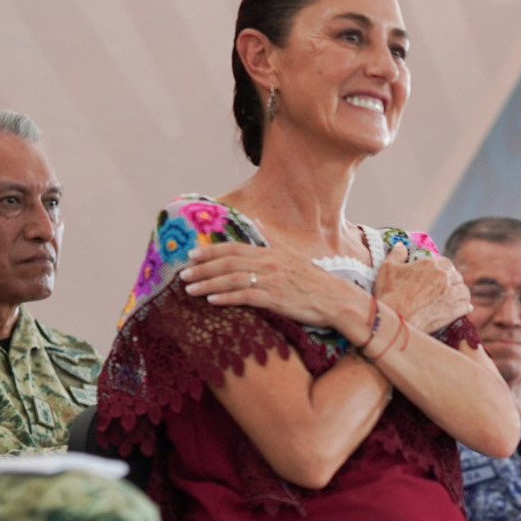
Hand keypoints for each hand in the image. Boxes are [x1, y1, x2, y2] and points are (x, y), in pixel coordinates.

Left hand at [180, 241, 365, 332]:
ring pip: (232, 279)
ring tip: (189, 289)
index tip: (192, 255)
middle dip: (203, 267)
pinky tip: (212, 301)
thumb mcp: (292, 255)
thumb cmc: (314, 281)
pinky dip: (227, 298)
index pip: (234, 248)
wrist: (336, 300)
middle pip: (228, 262)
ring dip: (208, 284)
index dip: (211, 251)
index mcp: (271, 252)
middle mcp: (269, 263)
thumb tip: (256, 219)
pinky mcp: (276, 298)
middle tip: (183, 273)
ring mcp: (272, 280)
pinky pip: (245, 296)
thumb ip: (271, 238)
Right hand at [374, 244, 470, 333]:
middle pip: (457, 276)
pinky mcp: (453, 310)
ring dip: (461, 293)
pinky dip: (466, 307)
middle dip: (453, 280)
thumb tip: (401, 245)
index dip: (444, 268)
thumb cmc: (390, 293)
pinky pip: (466, 306)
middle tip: (448, 287)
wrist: (396, 318)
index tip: (441, 274)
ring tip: (457, 297)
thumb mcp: (388, 268)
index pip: (446, 262)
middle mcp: (444, 277)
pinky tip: (465, 308)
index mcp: (430, 264)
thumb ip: (396, 254)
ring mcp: (450, 294)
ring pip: (464, 290)